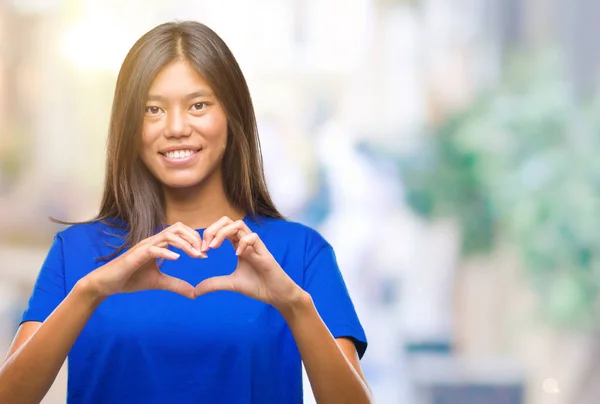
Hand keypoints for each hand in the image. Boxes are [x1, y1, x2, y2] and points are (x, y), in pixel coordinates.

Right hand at [83, 222, 204, 298]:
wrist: (106, 284)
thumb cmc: (130, 279)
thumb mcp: (158, 282)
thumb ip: (176, 285)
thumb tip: (194, 294)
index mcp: (158, 244)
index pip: (180, 231)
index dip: (195, 239)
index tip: (205, 254)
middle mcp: (152, 241)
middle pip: (177, 227)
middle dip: (193, 237)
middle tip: (203, 253)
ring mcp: (144, 247)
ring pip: (168, 235)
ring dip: (185, 244)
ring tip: (195, 255)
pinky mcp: (136, 256)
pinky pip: (153, 249)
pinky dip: (167, 252)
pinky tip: (178, 259)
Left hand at [194, 217, 304, 310]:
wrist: (277, 294)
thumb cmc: (258, 286)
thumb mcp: (231, 284)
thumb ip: (214, 284)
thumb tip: (195, 292)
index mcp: (238, 245)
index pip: (222, 228)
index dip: (208, 235)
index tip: (201, 251)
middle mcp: (246, 241)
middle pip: (228, 221)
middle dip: (213, 229)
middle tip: (205, 246)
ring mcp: (255, 245)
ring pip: (239, 224)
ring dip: (223, 232)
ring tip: (214, 247)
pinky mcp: (264, 252)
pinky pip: (253, 238)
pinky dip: (243, 243)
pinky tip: (237, 255)